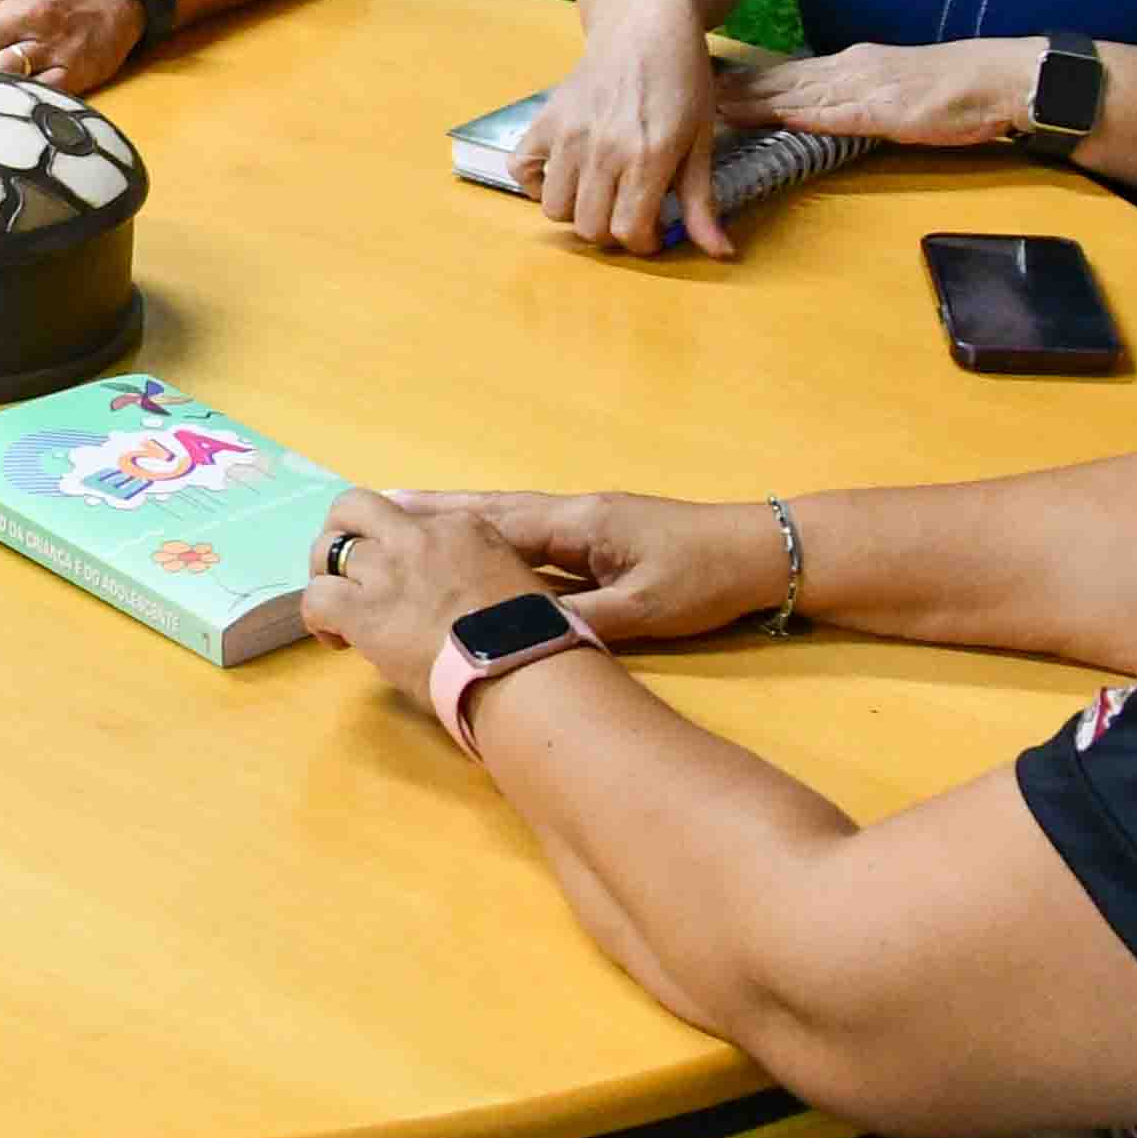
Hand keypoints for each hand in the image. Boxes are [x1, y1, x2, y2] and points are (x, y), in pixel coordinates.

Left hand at [294, 489, 548, 696]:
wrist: (521, 666)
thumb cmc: (532, 640)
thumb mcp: (514, 583)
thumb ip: (477, 575)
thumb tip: (453, 601)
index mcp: (463, 527)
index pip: (408, 518)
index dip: (394, 545)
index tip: (400, 575)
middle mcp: (419, 536)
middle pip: (356, 506)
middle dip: (342, 532)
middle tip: (345, 569)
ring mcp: (389, 567)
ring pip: (328, 547)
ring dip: (326, 576)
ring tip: (336, 609)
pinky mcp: (365, 607)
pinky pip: (317, 597)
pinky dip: (317, 618)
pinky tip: (335, 640)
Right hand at [383, 490, 789, 645]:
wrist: (760, 553)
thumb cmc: (705, 579)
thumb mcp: (646, 609)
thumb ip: (584, 619)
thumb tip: (523, 630)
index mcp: (579, 523)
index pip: (497, 521)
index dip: (442, 522)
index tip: (389, 517)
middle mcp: (575, 513)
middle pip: (492, 511)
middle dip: (436, 511)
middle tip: (375, 507)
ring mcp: (587, 522)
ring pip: (509, 520)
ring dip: (459, 519)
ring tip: (405, 518)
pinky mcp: (599, 537)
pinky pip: (532, 536)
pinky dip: (494, 536)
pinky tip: (474, 548)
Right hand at [525, 16, 730, 256]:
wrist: (646, 27)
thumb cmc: (682, 81)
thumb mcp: (701, 141)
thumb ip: (702, 201)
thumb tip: (721, 253)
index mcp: (648, 157)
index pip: (629, 231)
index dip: (643, 243)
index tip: (653, 231)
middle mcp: (603, 150)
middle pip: (591, 227)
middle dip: (613, 232)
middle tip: (629, 212)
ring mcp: (568, 135)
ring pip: (556, 209)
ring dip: (577, 213)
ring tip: (599, 195)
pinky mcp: (545, 121)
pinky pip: (521, 170)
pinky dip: (536, 183)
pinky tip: (563, 177)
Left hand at [722, 37, 1038, 150]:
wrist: (1002, 80)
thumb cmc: (957, 92)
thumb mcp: (896, 92)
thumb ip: (857, 100)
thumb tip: (821, 112)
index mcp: (852, 65)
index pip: (785, 73)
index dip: (743, 79)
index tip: (705, 83)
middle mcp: (850, 68)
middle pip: (777, 78)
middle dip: (731, 86)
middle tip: (683, 87)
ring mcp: (865, 86)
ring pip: (792, 91)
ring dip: (748, 99)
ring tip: (705, 103)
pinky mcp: (882, 108)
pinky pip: (830, 111)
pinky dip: (793, 112)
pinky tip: (768, 115)